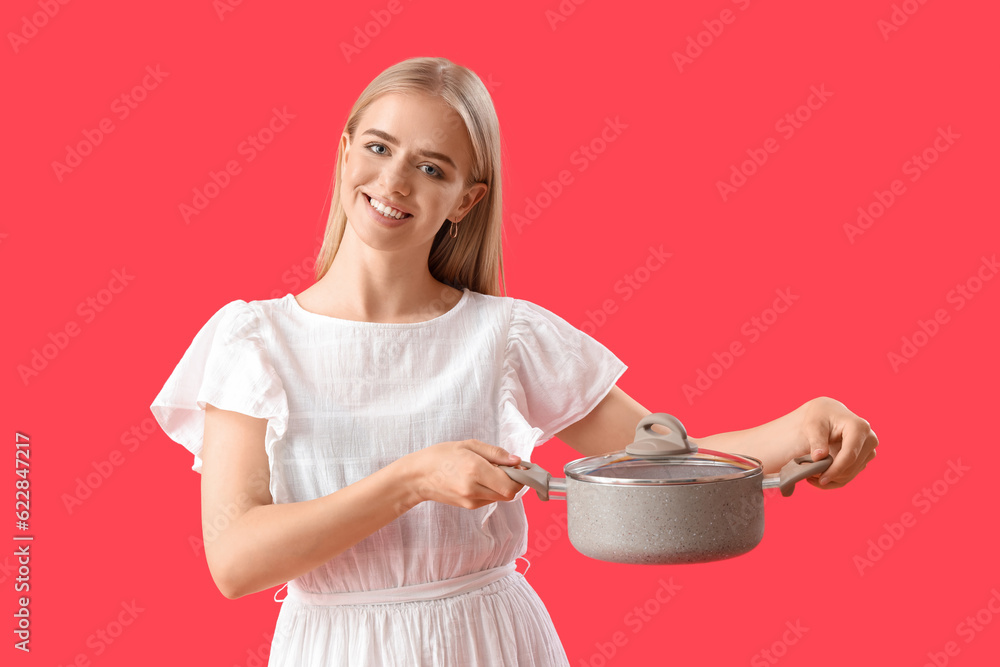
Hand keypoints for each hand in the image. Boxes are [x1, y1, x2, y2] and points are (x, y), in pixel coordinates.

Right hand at [400, 440, 524, 509]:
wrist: (417, 477)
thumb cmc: (440, 456)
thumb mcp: (468, 445)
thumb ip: (495, 453)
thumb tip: (516, 460)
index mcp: (475, 470)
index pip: (511, 483)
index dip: (520, 476)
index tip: (518, 466)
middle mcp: (474, 489)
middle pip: (509, 493)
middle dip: (513, 481)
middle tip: (505, 467)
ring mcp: (471, 501)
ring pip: (500, 497)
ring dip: (502, 485)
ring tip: (488, 471)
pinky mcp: (468, 506)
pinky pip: (489, 499)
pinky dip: (492, 490)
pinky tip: (480, 479)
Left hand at [798, 396, 878, 488]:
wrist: (828, 413)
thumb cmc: (820, 416)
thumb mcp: (813, 424)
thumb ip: (816, 440)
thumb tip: (818, 457)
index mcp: (859, 428)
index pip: (849, 455)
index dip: (835, 469)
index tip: (821, 480)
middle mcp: (869, 439)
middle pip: (851, 467)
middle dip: (831, 475)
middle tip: (809, 476)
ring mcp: (869, 450)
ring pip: (851, 474)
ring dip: (832, 478)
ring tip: (811, 475)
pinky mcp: (865, 458)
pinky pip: (850, 474)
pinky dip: (835, 478)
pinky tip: (819, 475)